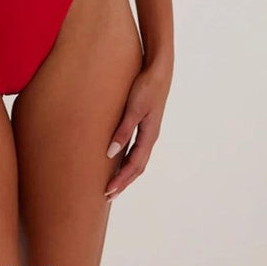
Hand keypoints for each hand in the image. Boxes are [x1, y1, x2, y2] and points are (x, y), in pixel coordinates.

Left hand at [104, 63, 171, 200]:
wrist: (159, 69)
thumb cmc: (146, 87)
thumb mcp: (134, 108)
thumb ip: (123, 130)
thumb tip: (110, 153)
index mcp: (149, 135)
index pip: (134, 165)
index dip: (121, 180)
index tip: (108, 192)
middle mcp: (150, 136)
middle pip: (137, 166)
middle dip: (123, 181)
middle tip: (107, 195)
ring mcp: (148, 129)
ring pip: (137, 158)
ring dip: (125, 172)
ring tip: (112, 182)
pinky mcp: (144, 121)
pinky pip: (136, 147)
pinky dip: (127, 158)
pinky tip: (118, 158)